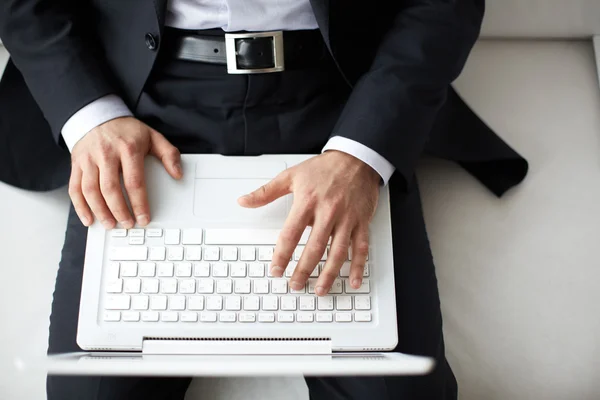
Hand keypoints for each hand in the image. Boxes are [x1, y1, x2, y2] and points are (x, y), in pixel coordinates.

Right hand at [69, 117, 181, 228]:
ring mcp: (88, 159)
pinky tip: (89, 219)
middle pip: (110, 188)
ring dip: (100, 211)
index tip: (144, 218)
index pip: (134, 181)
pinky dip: (80, 206)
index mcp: (128, 148)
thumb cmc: (127, 131)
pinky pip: (75, 188)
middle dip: (119, 211)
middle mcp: (106, 154)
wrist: (98, 115)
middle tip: (127, 224)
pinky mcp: (77, 164)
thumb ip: (168, 154)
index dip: (139, 203)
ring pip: (90, 190)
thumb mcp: (152, 136)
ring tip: (110, 225)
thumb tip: (178, 174)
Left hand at [238, 151, 380, 295]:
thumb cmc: (324, 168)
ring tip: (319, 289)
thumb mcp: (291, 175)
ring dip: (329, 274)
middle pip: (314, 247)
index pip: (291, 234)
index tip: (276, 270)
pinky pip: (361, 248)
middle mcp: (328, 212)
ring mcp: (347, 219)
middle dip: (304, 270)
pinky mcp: (362, 222)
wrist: (356, 158)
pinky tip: (354, 281)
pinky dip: (358, 266)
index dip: (282, 255)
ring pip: (338, 252)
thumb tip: (244, 201)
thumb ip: (266, 192)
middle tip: (295, 285)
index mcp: (308, 202)